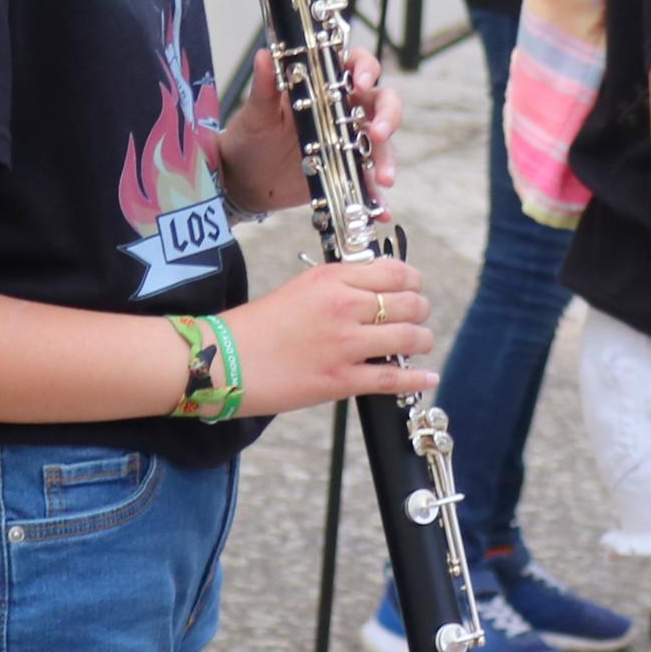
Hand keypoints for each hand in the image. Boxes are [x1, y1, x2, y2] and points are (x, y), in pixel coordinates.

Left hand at [221, 43, 398, 215]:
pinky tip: (380, 210)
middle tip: (378, 133)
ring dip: (387, 158)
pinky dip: (377, 196)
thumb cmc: (251, 137)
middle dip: (388, 115)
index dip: (366, 68)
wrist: (244, 180)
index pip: (356, 66)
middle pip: (381, 102)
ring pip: (381, 142)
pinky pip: (368, 181)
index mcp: (323, 87)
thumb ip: (264, 86)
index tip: (360, 83)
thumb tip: (264, 55)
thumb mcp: (256, 112)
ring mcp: (348, 142)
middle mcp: (342, 111)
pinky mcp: (348, 171)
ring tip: (383, 179)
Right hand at [230, 257, 434, 413]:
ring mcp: (345, 344)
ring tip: (419, 344)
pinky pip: (394, 379)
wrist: (223, 360)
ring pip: (410, 338)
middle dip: (421, 311)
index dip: (413, 281)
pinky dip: (417, 378)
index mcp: (332, 278)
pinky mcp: (341, 380)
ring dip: (422, 341)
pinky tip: (427, 377)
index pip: (395, 271)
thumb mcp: (301, 288)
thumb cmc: (258, 326)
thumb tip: (377, 292)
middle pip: (410, 303)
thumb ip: (339, 286)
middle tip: (417, 319)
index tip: (413, 289)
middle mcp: (343, 306)